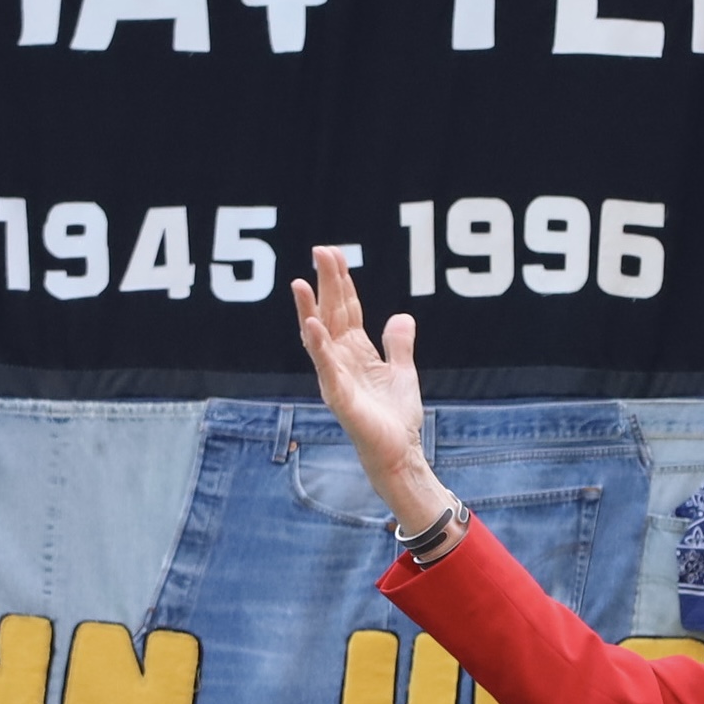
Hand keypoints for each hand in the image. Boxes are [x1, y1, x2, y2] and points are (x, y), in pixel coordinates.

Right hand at [292, 246, 451, 532]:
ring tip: (301, 282)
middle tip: (320, 250)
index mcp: (356, 352)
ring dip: (309, 309)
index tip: (334, 253)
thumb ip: (398, 343)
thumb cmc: (395, 418)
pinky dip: (318, 346)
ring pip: (320, 337)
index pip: (346, 309)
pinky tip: (312, 325)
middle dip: (326, 282)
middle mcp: (341, 361)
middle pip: (332, 313)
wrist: (399, 453)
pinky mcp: (339, 397)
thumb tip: (401, 315)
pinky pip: (326, 367)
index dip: (341, 281)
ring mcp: (336, 378)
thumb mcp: (402, 372)